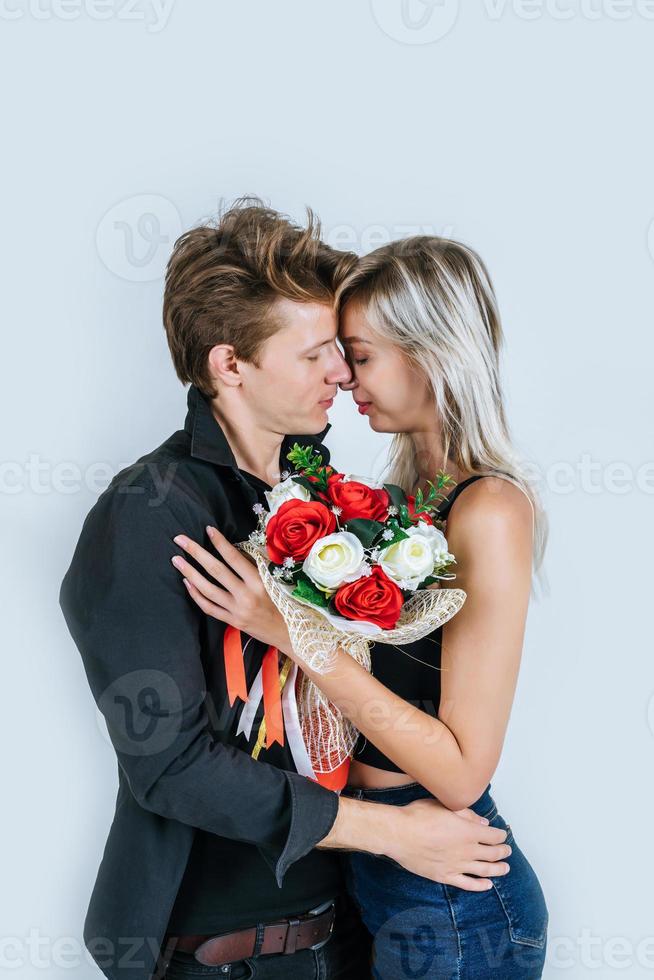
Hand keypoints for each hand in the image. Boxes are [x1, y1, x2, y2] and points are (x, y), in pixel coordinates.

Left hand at [171, 527, 291, 651]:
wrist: (287, 633)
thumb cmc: (282, 603)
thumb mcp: (272, 582)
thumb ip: (254, 569)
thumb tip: (232, 551)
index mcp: (259, 582)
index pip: (234, 557)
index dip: (220, 542)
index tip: (208, 529)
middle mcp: (246, 595)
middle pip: (216, 570)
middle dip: (196, 552)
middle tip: (180, 539)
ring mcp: (236, 609)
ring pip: (207, 589)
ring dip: (189, 572)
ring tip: (177, 560)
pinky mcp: (231, 621)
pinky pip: (208, 607)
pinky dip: (196, 594)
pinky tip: (187, 583)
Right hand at [385, 797, 510, 888]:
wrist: (399, 834)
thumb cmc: (419, 816)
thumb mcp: (444, 806)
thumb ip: (467, 815)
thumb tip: (483, 822)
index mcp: (468, 831)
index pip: (493, 836)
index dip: (501, 836)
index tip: (502, 835)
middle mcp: (466, 850)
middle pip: (492, 854)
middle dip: (503, 852)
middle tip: (507, 851)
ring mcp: (457, 865)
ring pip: (484, 870)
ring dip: (498, 870)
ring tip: (505, 868)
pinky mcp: (445, 876)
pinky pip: (467, 884)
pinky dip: (480, 886)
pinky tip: (487, 885)